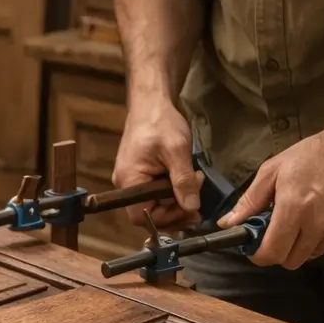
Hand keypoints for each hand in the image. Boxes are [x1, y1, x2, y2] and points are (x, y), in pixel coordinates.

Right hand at [112, 100, 202, 228]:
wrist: (151, 103)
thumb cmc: (160, 123)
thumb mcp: (177, 151)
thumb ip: (183, 181)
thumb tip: (192, 207)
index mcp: (130, 181)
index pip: (142, 216)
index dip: (167, 218)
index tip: (190, 210)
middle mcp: (126, 185)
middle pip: (148, 213)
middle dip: (175, 211)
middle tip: (198, 202)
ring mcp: (132, 180)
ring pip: (154, 204)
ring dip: (176, 201)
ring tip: (195, 186)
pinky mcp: (140, 175)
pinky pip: (154, 193)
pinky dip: (171, 193)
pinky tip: (186, 184)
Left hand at [217, 123, 323, 268]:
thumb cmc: (315, 154)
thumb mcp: (274, 170)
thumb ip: (250, 200)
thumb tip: (227, 223)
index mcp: (294, 208)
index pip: (272, 253)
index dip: (259, 255)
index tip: (255, 247)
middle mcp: (317, 225)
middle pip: (290, 261)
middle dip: (278, 251)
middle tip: (275, 232)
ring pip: (308, 256)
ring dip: (298, 246)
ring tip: (299, 221)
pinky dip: (317, 239)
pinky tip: (318, 217)